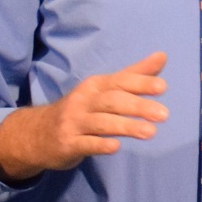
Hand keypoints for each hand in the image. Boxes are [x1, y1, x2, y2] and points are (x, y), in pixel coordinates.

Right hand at [0, 52, 169, 182]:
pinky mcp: (67, 144)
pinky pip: (85, 143)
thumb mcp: (104, 89)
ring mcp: (73, 122)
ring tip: (150, 132)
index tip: (163, 87)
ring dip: (126, 126)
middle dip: (138, 106)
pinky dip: (100, 144)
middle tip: (164, 114)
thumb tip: (162, 55)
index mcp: (95, 85)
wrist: (37, 133)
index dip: (140, 83)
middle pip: (113, 101)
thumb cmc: (81, 109)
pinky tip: (116, 146)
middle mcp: (83, 101)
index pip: (120, 82)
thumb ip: (133, 75)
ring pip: (101, 123)